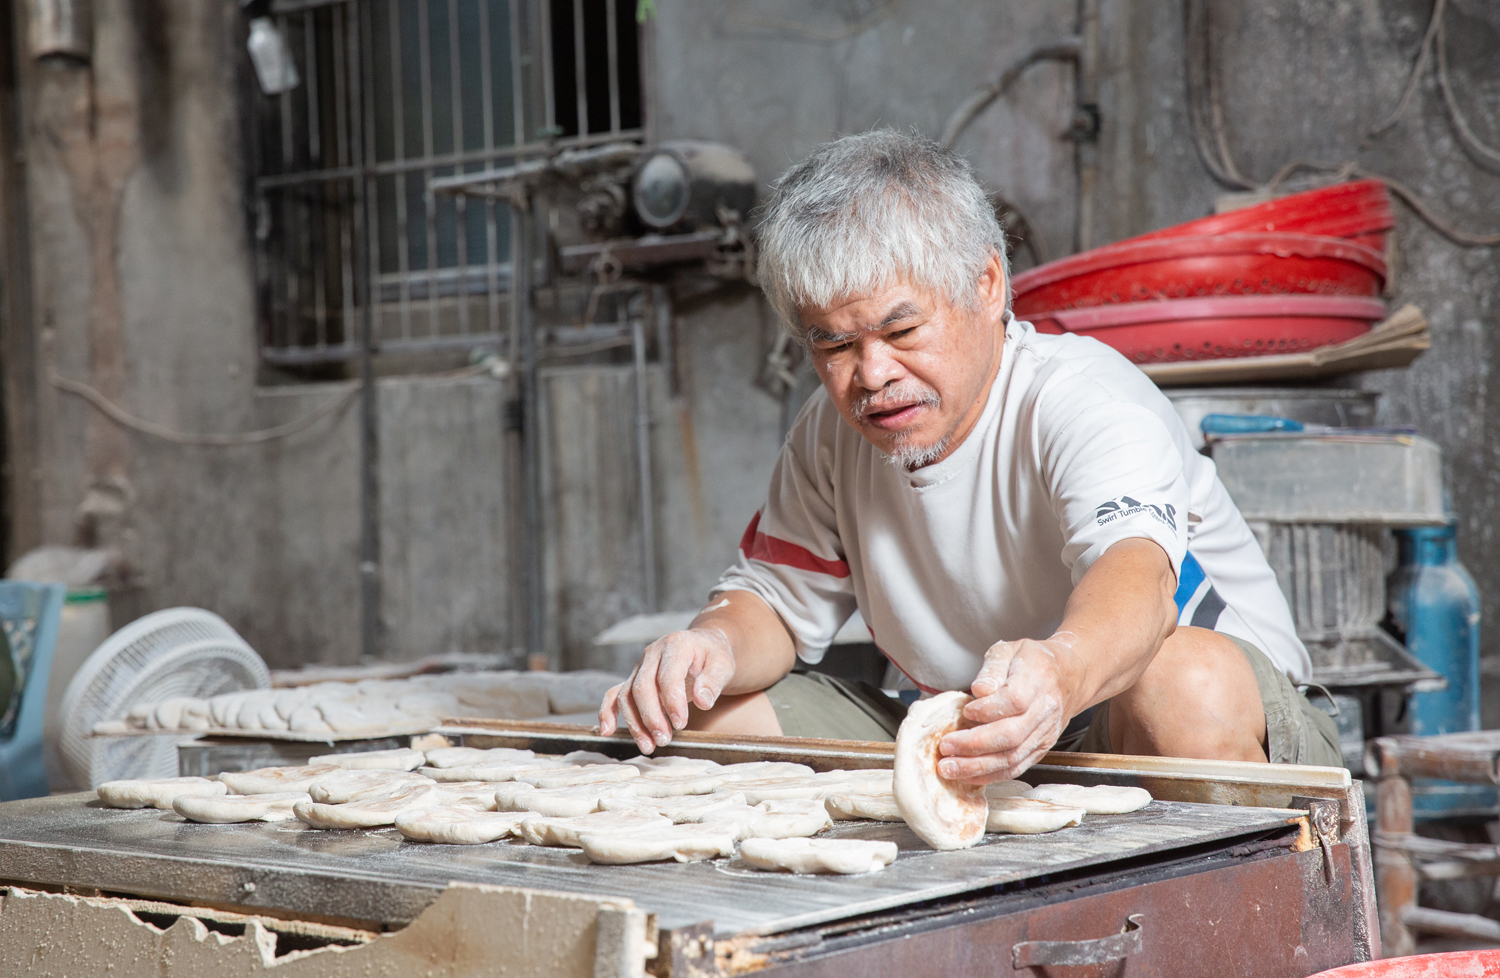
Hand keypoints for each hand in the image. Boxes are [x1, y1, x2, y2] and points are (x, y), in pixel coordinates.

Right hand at [597, 627, 737, 753]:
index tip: (681, 723)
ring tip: (650, 745)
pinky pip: (614, 694)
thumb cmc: (713, 656)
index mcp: (676, 645)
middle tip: (665, 739)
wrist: (703, 646)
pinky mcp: (634, 678)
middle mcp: (653, 654)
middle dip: (651, 717)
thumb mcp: (723, 664)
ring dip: (635, 723)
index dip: (672, 701)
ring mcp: (640, 666)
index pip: (668, 675)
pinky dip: (607, 712)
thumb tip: (703, 701)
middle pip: (642, 687)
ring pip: (627, 695)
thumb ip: (713, 681)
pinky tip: (607, 731)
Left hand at [936, 635, 1077, 783]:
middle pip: (1011, 734)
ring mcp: (1045, 734)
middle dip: (974, 744)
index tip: (966, 710)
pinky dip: (990, 775)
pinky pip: (1016, 767)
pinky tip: (968, 775)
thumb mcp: (1009, 650)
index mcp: (1037, 679)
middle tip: (945, 746)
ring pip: (1012, 756)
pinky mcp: (1041, 749)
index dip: (988, 709)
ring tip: (948, 767)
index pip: (1014, 700)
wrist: (1068, 677)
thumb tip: (978, 691)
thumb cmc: (1031, 661)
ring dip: (977, 766)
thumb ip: (992, 668)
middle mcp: (1045, 710)